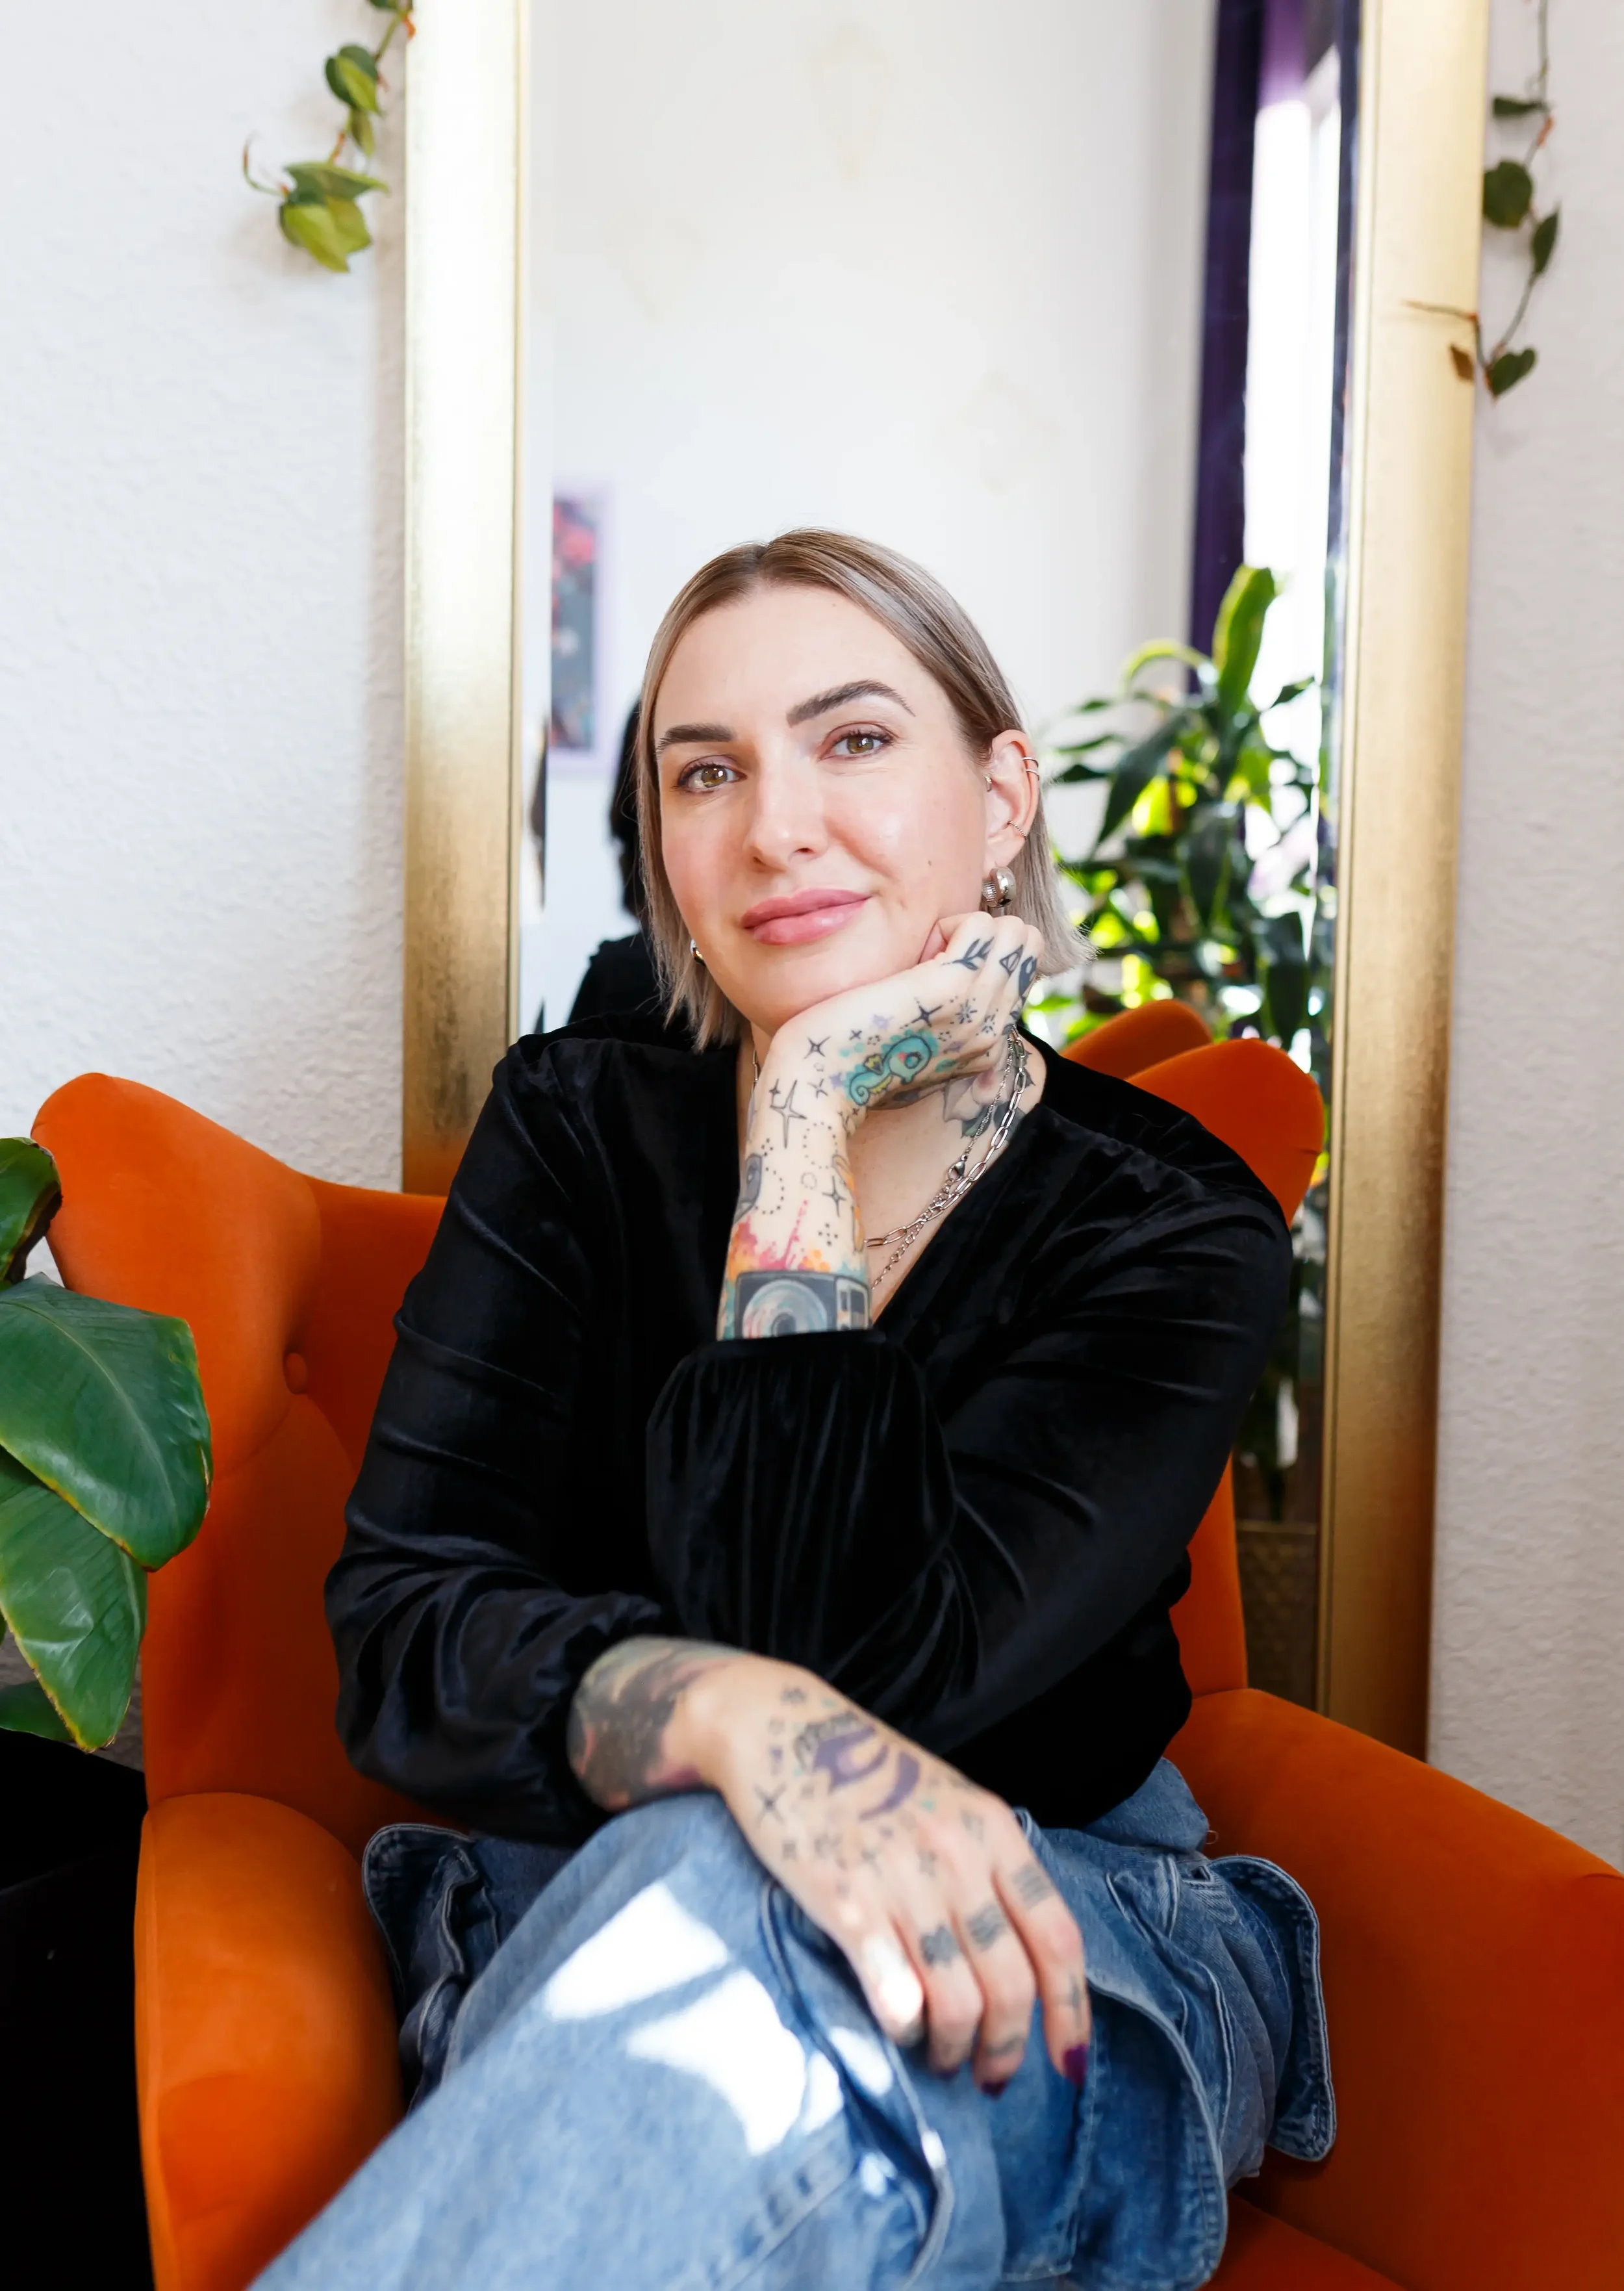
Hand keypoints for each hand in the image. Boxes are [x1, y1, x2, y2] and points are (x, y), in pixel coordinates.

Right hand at [684, 1654, 1090, 2093]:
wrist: (777, 1727)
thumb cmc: (867, 1773)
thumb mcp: (949, 1801)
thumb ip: (989, 1866)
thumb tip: (1024, 1959)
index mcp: (992, 1829)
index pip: (1058, 1938)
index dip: (1072, 2011)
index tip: (1069, 2062)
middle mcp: (958, 1856)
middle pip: (1012, 1985)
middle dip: (1007, 2050)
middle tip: (990, 2077)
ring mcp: (902, 1880)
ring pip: (958, 2003)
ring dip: (953, 2051)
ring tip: (939, 2060)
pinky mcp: (845, 1903)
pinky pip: (896, 1997)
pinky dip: (904, 2032)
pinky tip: (897, 2031)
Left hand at [761, 911, 1045, 1134]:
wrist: (821, 1081)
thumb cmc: (854, 1052)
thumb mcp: (913, 1038)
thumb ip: (946, 1014)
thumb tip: (948, 963)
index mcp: (989, 1048)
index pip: (1022, 971)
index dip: (981, 958)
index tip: (935, 976)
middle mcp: (993, 1033)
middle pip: (1025, 946)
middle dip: (979, 938)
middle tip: (929, 961)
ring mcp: (977, 1011)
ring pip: (1011, 932)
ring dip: (963, 930)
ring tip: (922, 959)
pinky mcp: (951, 989)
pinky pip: (981, 925)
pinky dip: (948, 924)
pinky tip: (917, 954)